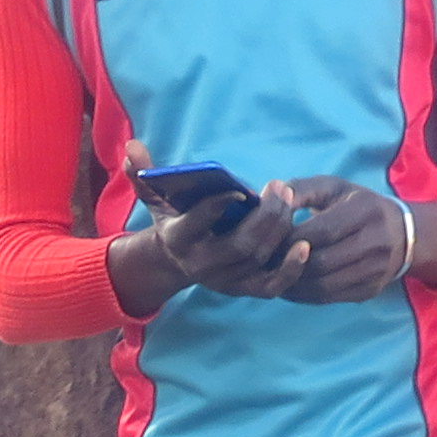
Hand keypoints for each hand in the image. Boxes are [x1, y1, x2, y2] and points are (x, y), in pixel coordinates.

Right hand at [120, 137, 306, 299]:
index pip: (198, 224)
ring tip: (289, 199)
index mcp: (179, 240)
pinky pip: (272, 286)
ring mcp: (226, 281)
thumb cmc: (173, 221)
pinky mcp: (244, 290)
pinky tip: (305, 245)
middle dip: (265, 216)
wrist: (176, 261)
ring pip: (259, 257)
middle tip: (278, 187)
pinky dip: (291, 269)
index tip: (239, 190)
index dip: (218, 207)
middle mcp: (203, 265)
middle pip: (241, 244)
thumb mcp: (155, 199)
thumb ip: (143, 174)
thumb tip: (132, 147)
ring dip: (279, 228)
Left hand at [267, 176, 409, 302]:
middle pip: (321, 262)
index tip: (269, 240)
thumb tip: (271, 191)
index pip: (321, 231)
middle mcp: (375, 242)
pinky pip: (329, 298)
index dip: (290, 239)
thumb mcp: (335, 188)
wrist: (404, 234)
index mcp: (366, 211)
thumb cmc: (358, 205)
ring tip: (273, 275)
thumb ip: (301, 188)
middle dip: (288, 263)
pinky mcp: (370, 291)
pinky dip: (304, 295)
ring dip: (292, 284)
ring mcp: (375, 271)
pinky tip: (290, 286)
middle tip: (266, 262)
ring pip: (323, 285)